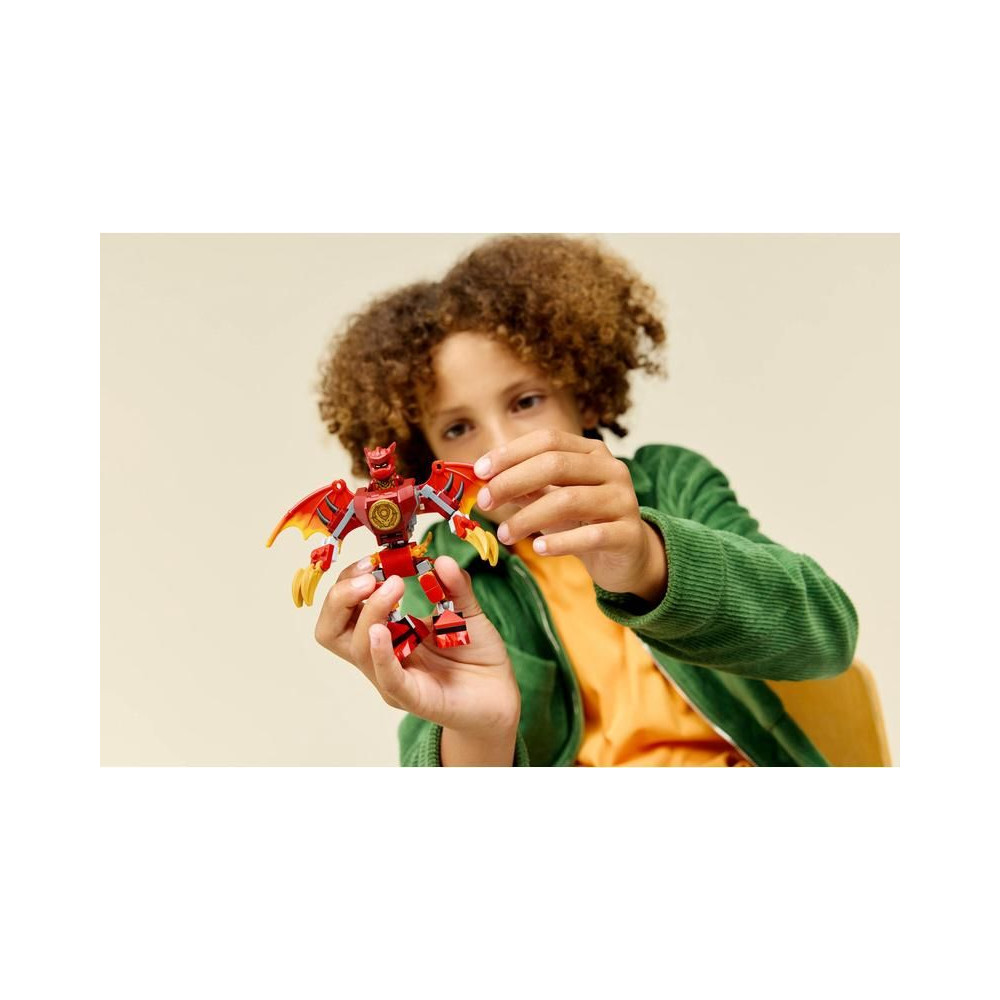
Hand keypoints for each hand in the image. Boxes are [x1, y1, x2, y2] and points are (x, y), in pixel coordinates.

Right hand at [313, 555, 520, 747]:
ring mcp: (393, 679)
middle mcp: (380, 656)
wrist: (501, 693)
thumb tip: (440, 560)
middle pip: (332, 631)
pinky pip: (387, 677)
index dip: (348, 582)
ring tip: (393, 586)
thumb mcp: (465, 610)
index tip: (371, 561)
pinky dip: (380, 653)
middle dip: (341, 598)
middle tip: (368, 576)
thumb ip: (455, 586)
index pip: (344, 609)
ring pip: (357, 649)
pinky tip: (380, 631)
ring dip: (370, 612)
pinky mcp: (413, 698)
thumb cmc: (477, 654)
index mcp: (386, 633)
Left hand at [474, 429, 667, 603]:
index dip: (511, 453)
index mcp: (591, 452)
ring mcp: (623, 500)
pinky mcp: (629, 534)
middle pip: (555, 464)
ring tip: (504, 535)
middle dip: (512, 481)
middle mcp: (611, 469)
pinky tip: (539, 549)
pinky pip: (591, 535)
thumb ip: (525, 488)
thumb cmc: (584, 522)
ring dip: (528, 517)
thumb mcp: (552, 499)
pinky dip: (560, 542)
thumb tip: (485, 481)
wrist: (628, 556)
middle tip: (485, 502)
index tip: (480, 471)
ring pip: (568, 500)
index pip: (547, 440)